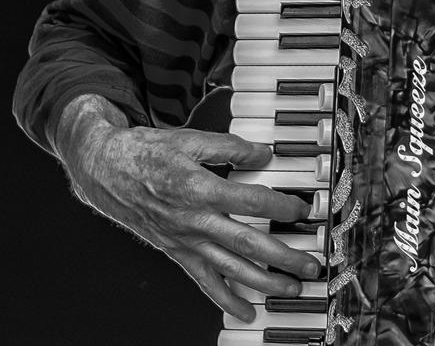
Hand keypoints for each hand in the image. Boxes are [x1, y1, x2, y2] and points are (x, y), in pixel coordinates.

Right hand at [54, 95, 320, 321]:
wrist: (107, 171)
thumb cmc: (147, 153)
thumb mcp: (189, 139)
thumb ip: (229, 147)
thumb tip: (263, 153)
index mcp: (200, 188)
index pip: (252, 202)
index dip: (281, 206)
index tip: (302, 210)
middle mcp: (195, 221)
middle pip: (247, 243)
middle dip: (283, 257)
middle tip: (310, 264)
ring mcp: (186, 241)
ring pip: (230, 269)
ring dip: (264, 282)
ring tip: (291, 289)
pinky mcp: (177, 253)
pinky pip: (204, 282)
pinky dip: (225, 300)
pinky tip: (245, 311)